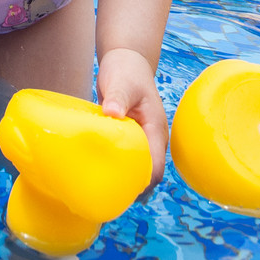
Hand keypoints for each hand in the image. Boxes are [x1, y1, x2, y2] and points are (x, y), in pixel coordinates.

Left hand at [96, 47, 168, 186]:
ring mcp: (143, 138)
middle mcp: (153, 138)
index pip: (155, 165)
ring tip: (105, 193)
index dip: (142, 181)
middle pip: (150, 173)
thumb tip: (112, 112)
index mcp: (156, 128)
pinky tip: (103, 176)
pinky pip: (129, 159)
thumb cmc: (126, 70)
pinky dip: (120, 168)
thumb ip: (117, 97)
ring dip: (127, 180)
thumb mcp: (121, 82)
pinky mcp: (132, 137)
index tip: (122, 192)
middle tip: (109, 200)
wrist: (127, 60)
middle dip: (134, 187)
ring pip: (140, 168)